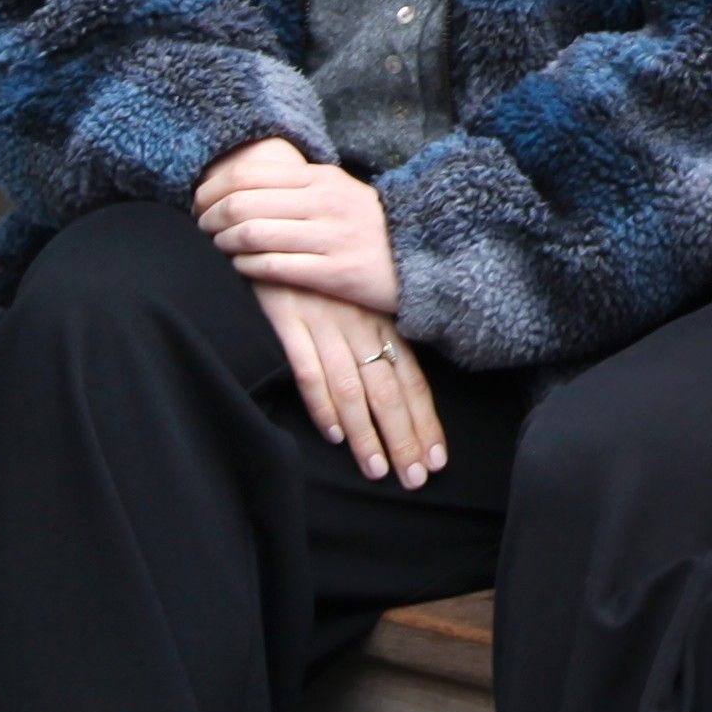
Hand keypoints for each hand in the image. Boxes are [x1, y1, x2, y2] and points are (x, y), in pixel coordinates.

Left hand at [193, 137, 402, 315]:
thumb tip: (241, 185)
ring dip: (224, 241)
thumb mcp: (338, 192)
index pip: (250, 174)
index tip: (200, 200)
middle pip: (243, 203)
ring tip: (218, 245)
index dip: (214, 188)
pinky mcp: (334, 273)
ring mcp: (330, 238)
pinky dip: (247, 266)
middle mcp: (324, 203)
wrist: (421, 256)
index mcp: (321, 178)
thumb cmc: (369, 226)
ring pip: (253, 234)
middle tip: (201, 225)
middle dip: (210, 216)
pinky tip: (241, 266)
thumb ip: (295, 186)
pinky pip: (274, 267)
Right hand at [256, 281, 447, 488]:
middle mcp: (360, 326)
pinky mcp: (289, 323)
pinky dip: (322, 404)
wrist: (274, 232)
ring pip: (354, 389)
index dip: (425, 421)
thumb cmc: (318, 277)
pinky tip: (333, 434)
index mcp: (381, 322)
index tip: (437, 458)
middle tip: (415, 478)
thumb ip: (375, 342)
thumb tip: (396, 393)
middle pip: (390, 391)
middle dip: (404, 437)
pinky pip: (310, 370)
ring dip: (367, 434)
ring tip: (377, 470)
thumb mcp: (356, 303)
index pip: (412, 380)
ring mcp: (325, 325)